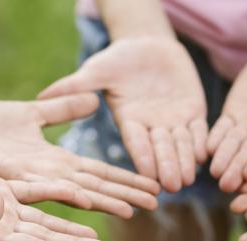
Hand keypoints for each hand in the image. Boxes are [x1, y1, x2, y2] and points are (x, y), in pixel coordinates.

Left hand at [0, 95, 159, 217]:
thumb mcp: (33, 113)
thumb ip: (63, 110)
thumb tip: (94, 101)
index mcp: (54, 165)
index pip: (99, 176)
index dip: (126, 181)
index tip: (153, 188)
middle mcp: (47, 179)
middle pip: (93, 191)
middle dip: (124, 197)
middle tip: (155, 206)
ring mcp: (28, 182)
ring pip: (70, 197)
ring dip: (100, 206)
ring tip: (129, 213)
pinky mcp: (6, 181)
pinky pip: (37, 189)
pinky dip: (61, 193)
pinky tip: (84, 197)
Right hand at [40, 38, 207, 192]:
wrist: (151, 44)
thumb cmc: (119, 58)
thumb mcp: (98, 70)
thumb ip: (76, 85)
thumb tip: (42, 96)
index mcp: (129, 122)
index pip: (135, 144)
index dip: (141, 159)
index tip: (144, 175)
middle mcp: (152, 127)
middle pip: (159, 151)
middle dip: (163, 168)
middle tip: (167, 189)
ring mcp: (174, 121)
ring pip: (180, 144)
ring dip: (183, 162)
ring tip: (186, 179)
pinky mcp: (194, 112)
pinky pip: (200, 130)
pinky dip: (202, 142)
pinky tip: (204, 155)